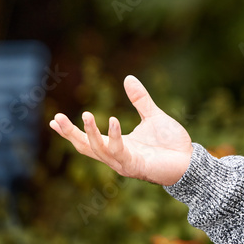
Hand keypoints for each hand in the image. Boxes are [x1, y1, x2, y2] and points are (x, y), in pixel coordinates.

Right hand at [49, 75, 193, 185]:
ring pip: (99, 150)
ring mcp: (124, 163)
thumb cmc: (171, 143)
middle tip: (56, 118)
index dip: (70, 132)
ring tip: (86, 114)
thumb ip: (140, 100)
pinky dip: (114, 136)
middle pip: (85, 147)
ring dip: (90, 133)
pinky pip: (120, 151)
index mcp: (117, 146)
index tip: (53, 120)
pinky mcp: (135, 165)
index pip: (88, 140)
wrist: (190, 160)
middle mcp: (116, 157)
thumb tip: (128, 78)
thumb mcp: (153, 116)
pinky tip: (112, 120)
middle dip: (70, 134)